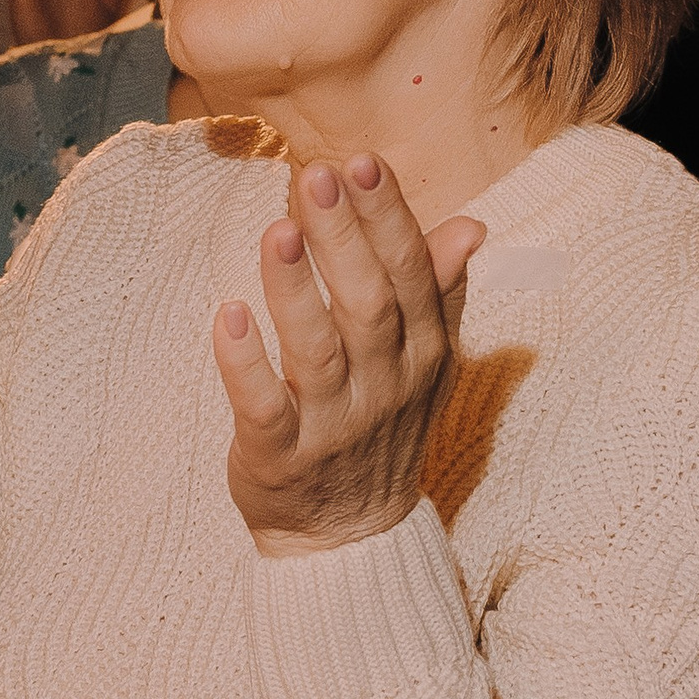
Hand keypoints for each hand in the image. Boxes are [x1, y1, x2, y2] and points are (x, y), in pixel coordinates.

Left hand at [215, 154, 484, 556]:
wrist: (353, 535)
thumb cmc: (382, 427)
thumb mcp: (425, 362)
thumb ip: (439, 291)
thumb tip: (470, 225)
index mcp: (422, 354)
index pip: (410, 275)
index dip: (388, 218)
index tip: (362, 162)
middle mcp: (385, 385)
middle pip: (369, 302)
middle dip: (344, 236)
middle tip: (317, 175)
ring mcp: (334, 423)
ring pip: (317, 349)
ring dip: (296, 289)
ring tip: (277, 230)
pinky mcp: (282, 456)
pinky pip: (264, 406)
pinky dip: (246, 363)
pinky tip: (227, 315)